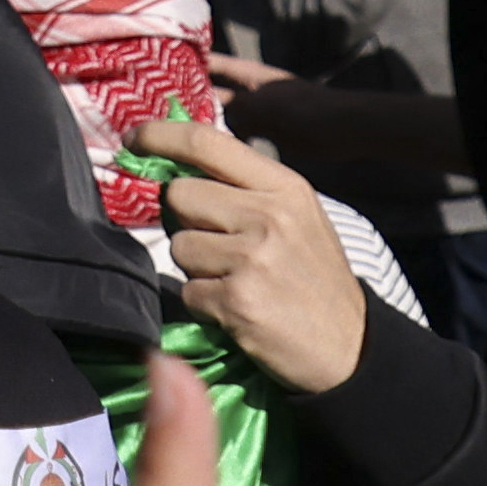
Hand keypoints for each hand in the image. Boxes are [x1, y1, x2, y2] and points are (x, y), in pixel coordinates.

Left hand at [143, 109, 369, 397]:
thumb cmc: (315, 278)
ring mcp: (253, 258)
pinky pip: (188, 290)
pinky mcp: (236, 300)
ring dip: (197, 267)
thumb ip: (246, 188)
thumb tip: (179, 164)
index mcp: (285, 187)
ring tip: (237, 281)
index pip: (205, 142)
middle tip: (221, 246)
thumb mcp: (298, 217)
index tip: (133, 140)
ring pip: (179, 245)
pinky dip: (204, 303)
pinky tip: (238, 309)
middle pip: (179, 195)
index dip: (158, 136)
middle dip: (185, 221)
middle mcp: (269, 216)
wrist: (353, 349)